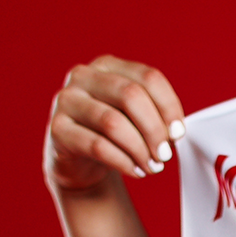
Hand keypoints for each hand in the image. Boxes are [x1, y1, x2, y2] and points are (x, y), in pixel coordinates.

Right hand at [45, 56, 186, 191]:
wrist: (78, 162)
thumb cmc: (112, 134)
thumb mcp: (134, 117)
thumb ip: (155, 115)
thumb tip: (174, 132)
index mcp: (108, 65)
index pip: (149, 77)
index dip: (169, 106)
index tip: (178, 133)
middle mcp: (84, 76)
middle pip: (131, 96)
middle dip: (155, 129)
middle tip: (165, 154)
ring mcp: (66, 101)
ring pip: (113, 122)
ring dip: (140, 149)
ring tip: (152, 166)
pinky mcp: (57, 129)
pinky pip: (97, 146)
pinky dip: (123, 161)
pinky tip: (135, 171)